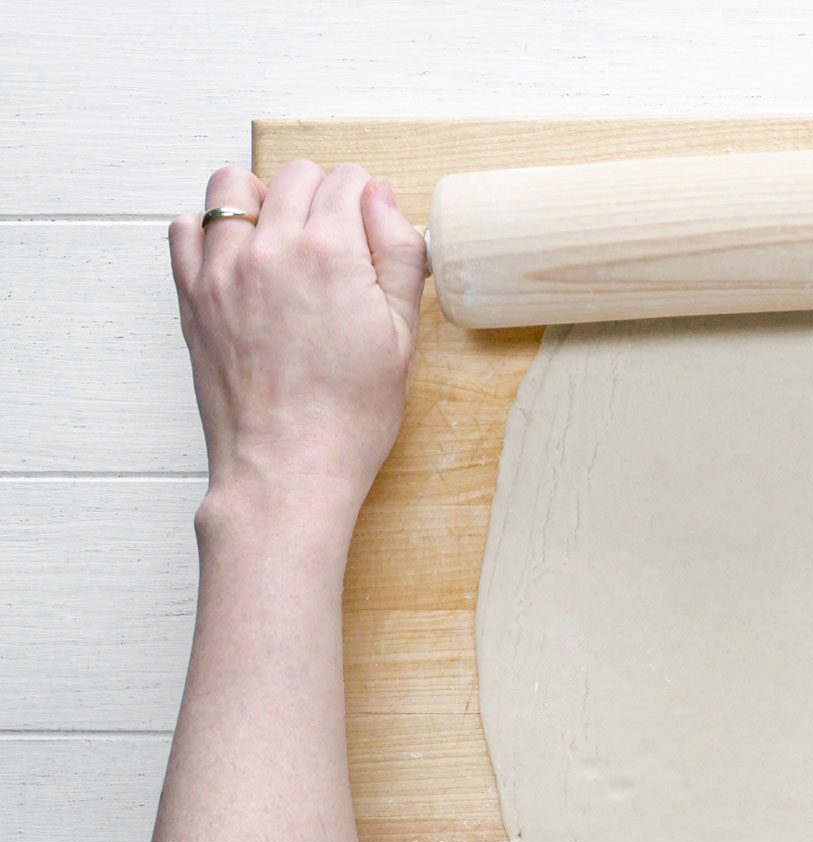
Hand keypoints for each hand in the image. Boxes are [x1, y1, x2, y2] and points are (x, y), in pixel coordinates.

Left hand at [169, 161, 426, 536]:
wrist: (288, 469)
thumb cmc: (351, 415)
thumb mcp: (402, 336)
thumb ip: (399, 256)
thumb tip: (382, 200)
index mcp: (330, 253)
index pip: (347, 181)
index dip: (367, 201)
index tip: (370, 231)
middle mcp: (270, 249)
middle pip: (294, 176)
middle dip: (321, 194)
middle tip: (336, 241)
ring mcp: (222, 270)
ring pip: (233, 186)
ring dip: (262, 199)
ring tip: (282, 238)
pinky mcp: (192, 297)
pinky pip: (186, 228)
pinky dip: (211, 230)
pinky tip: (240, 261)